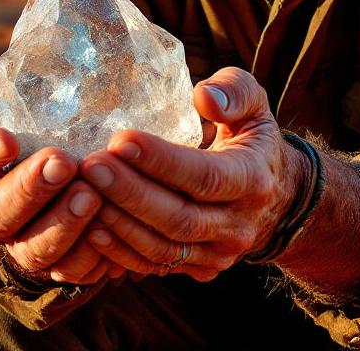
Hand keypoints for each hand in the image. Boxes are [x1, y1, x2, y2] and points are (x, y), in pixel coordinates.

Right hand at [0, 74, 121, 283]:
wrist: (57, 190)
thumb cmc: (33, 140)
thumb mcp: (17, 117)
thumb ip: (5, 101)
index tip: (6, 139)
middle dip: (28, 189)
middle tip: (61, 162)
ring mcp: (19, 247)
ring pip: (32, 248)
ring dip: (62, 223)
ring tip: (90, 193)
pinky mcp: (55, 268)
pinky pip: (70, 269)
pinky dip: (90, 252)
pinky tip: (109, 228)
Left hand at [79, 67, 307, 280]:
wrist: (276, 199)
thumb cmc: (252, 139)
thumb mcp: (255, 106)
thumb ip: (234, 91)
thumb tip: (204, 96)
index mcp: (253, 179)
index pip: (204, 176)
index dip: (161, 161)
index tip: (120, 140)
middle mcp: (238, 224)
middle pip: (179, 217)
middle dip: (130, 192)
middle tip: (90, 166)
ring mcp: (219, 253)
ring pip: (163, 247)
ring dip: (119, 223)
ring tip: (82, 193)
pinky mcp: (199, 269)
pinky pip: (155, 265)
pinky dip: (121, 252)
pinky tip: (91, 228)